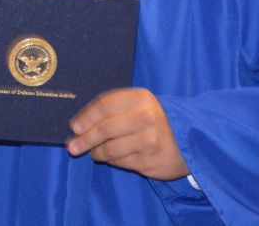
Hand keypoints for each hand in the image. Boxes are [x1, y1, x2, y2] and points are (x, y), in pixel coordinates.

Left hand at [65, 88, 188, 180]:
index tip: (74, 127)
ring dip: (97, 152)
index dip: (86, 116)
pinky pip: (120, 162)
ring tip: (95, 152)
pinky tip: (112, 157)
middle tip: (72, 147)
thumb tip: (78, 125)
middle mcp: (146, 117)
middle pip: (105, 129)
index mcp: (140, 98)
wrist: (186, 140)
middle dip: (85, 139)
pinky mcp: (150, 160)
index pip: (105, 105)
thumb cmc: (153, 120)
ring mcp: (149, 140)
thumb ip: (111, 109)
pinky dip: (111, 161)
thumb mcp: (137, 105)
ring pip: (110, 149)